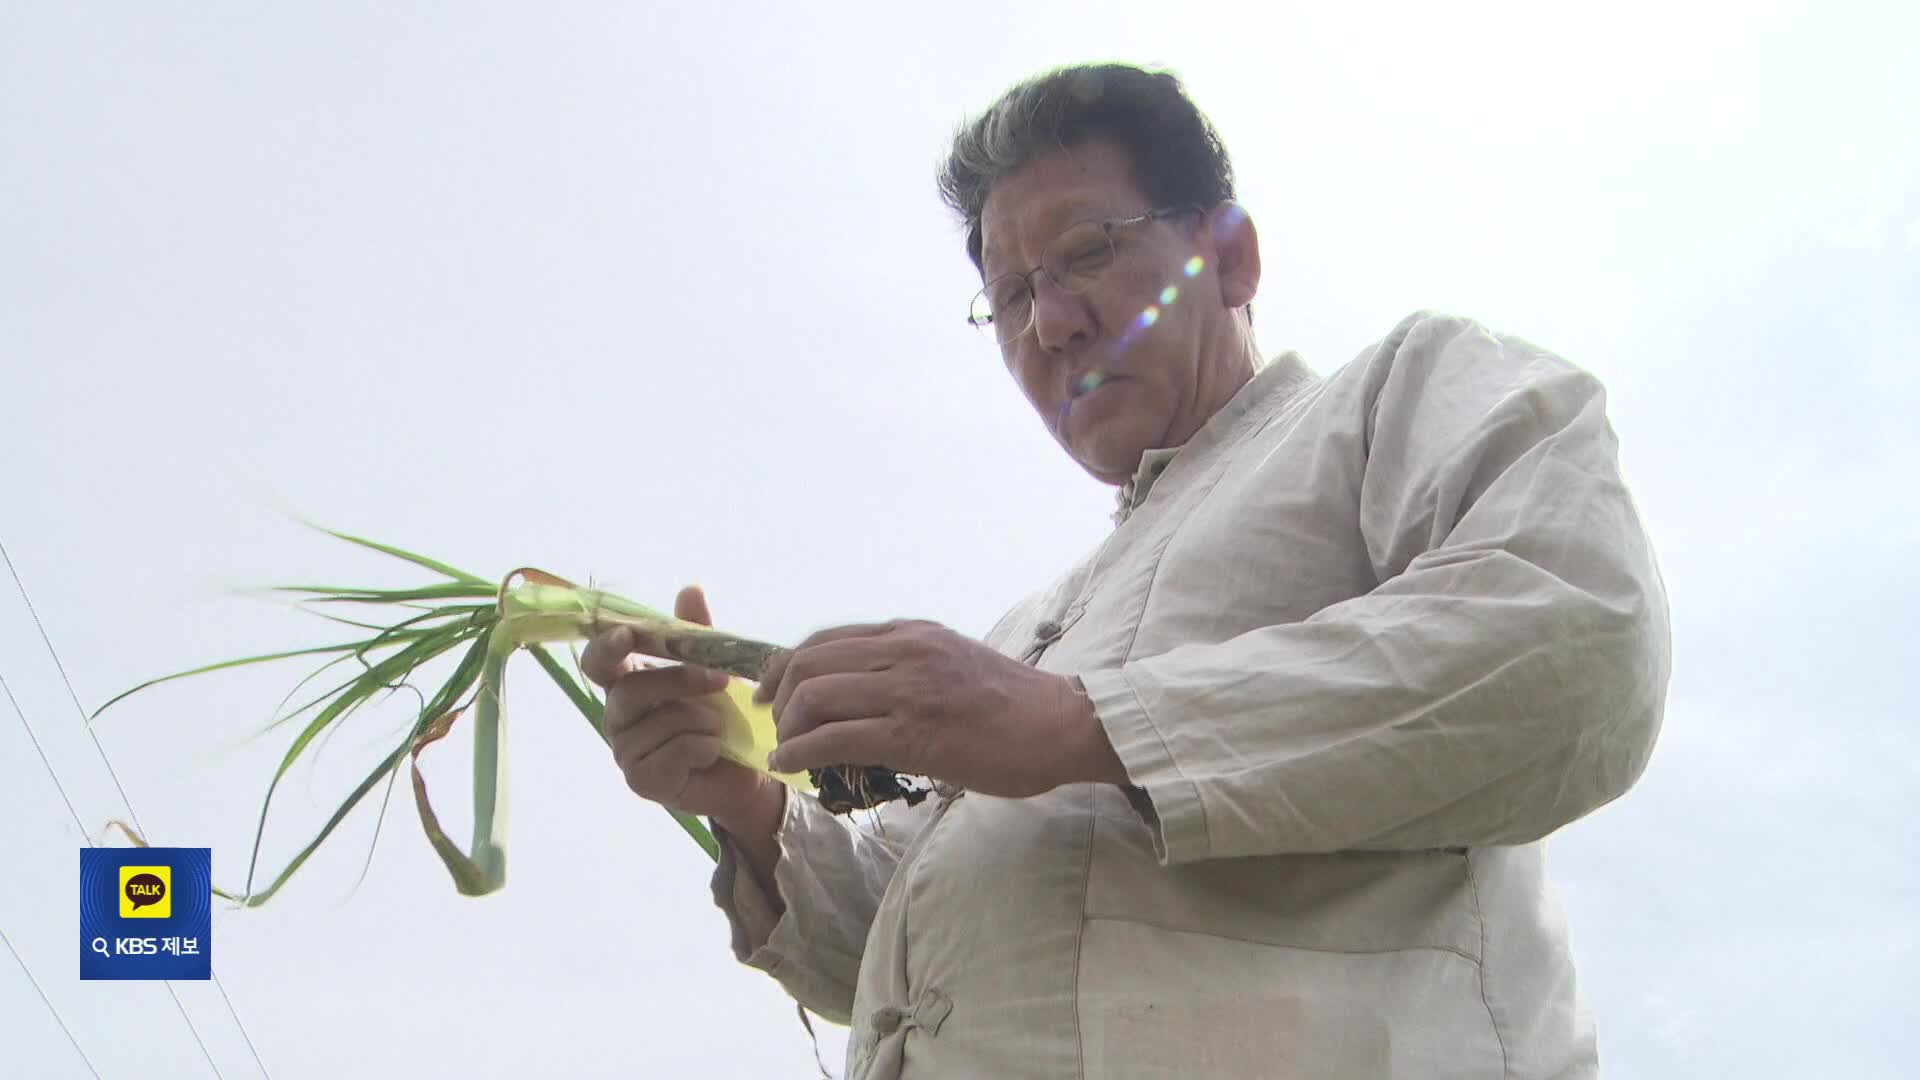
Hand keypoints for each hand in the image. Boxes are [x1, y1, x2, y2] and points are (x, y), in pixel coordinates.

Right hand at [581, 585, 782, 833]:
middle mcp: (617, 718)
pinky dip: (705, 747)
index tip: (627, 635)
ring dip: (703, 720)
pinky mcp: (642, 781)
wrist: (743, 774)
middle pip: (629, 690)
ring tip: (719, 729)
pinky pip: (675, 751)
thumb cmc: (719, 720)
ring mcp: (625, 752)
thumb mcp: (712, 670)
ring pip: (659, 721)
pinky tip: (713, 753)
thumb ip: (696, 634)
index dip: (605, 647)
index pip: (598, 662)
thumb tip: (691, 588)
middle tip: (719, 680)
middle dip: (679, 681)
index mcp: (626, 685)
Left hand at [754, 619, 1125, 797]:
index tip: (772, 689)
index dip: (786, 663)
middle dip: (778, 693)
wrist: (1061, 724)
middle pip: (810, 661)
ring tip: (787, 749)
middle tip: (772, 722)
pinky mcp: (912, 733)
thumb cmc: (1014, 705)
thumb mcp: (953, 663)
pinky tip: (792, 765)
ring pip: (815, 694)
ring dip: (789, 726)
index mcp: (912, 634)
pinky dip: (801, 751)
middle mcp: (903, 651)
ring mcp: (907, 689)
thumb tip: (867, 695)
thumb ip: (910, 668)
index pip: (827, 638)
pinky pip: (836, 737)